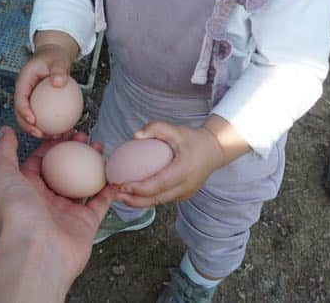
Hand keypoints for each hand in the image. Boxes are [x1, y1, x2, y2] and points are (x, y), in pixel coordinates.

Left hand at [0, 127, 114, 301]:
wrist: (35, 252)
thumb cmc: (16, 213)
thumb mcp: (2, 175)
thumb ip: (4, 151)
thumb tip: (6, 130)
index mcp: (27, 189)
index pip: (41, 161)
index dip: (53, 145)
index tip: (66, 130)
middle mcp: (46, 200)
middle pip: (64, 170)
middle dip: (75, 152)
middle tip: (86, 137)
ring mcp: (67, 212)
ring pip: (83, 183)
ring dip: (93, 165)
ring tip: (100, 147)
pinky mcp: (86, 224)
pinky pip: (100, 203)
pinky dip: (109, 188)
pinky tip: (116, 171)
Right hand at [14, 31, 78, 138]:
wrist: (53, 57)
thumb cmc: (54, 57)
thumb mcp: (58, 60)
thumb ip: (59, 70)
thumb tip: (59, 83)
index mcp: (23, 82)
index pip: (20, 98)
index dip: (23, 111)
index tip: (33, 121)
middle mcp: (24, 93)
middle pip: (20, 113)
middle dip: (27, 127)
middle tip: (40, 135)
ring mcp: (30, 100)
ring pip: (30, 119)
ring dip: (38, 130)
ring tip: (52, 137)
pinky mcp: (38, 105)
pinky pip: (42, 117)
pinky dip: (49, 126)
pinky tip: (61, 132)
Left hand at [114, 116, 250, 206]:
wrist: (214, 150)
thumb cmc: (193, 139)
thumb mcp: (175, 129)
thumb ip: (156, 128)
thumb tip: (135, 136)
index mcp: (184, 170)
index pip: (158, 184)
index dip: (139, 188)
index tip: (121, 186)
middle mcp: (186, 186)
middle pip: (156, 199)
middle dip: (134, 200)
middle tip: (115, 194)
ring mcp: (186, 193)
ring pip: (159, 202)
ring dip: (139, 202)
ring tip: (120, 196)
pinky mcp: (184, 195)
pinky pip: (164, 199)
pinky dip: (148, 199)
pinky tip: (134, 194)